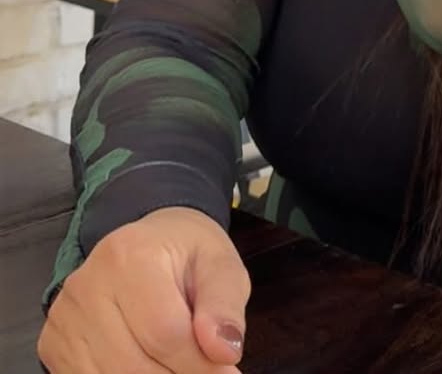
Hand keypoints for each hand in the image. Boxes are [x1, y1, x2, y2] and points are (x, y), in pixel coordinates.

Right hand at [38, 206, 249, 372]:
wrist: (148, 241)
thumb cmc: (187, 254)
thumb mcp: (221, 264)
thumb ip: (224, 305)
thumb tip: (225, 352)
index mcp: (131, 255)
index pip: (165, 333)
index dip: (200, 365)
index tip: (229, 372)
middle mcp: (86, 286)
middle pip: (134, 365)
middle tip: (209, 372)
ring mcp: (62, 318)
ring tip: (181, 367)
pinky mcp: (53, 344)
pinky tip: (156, 368)